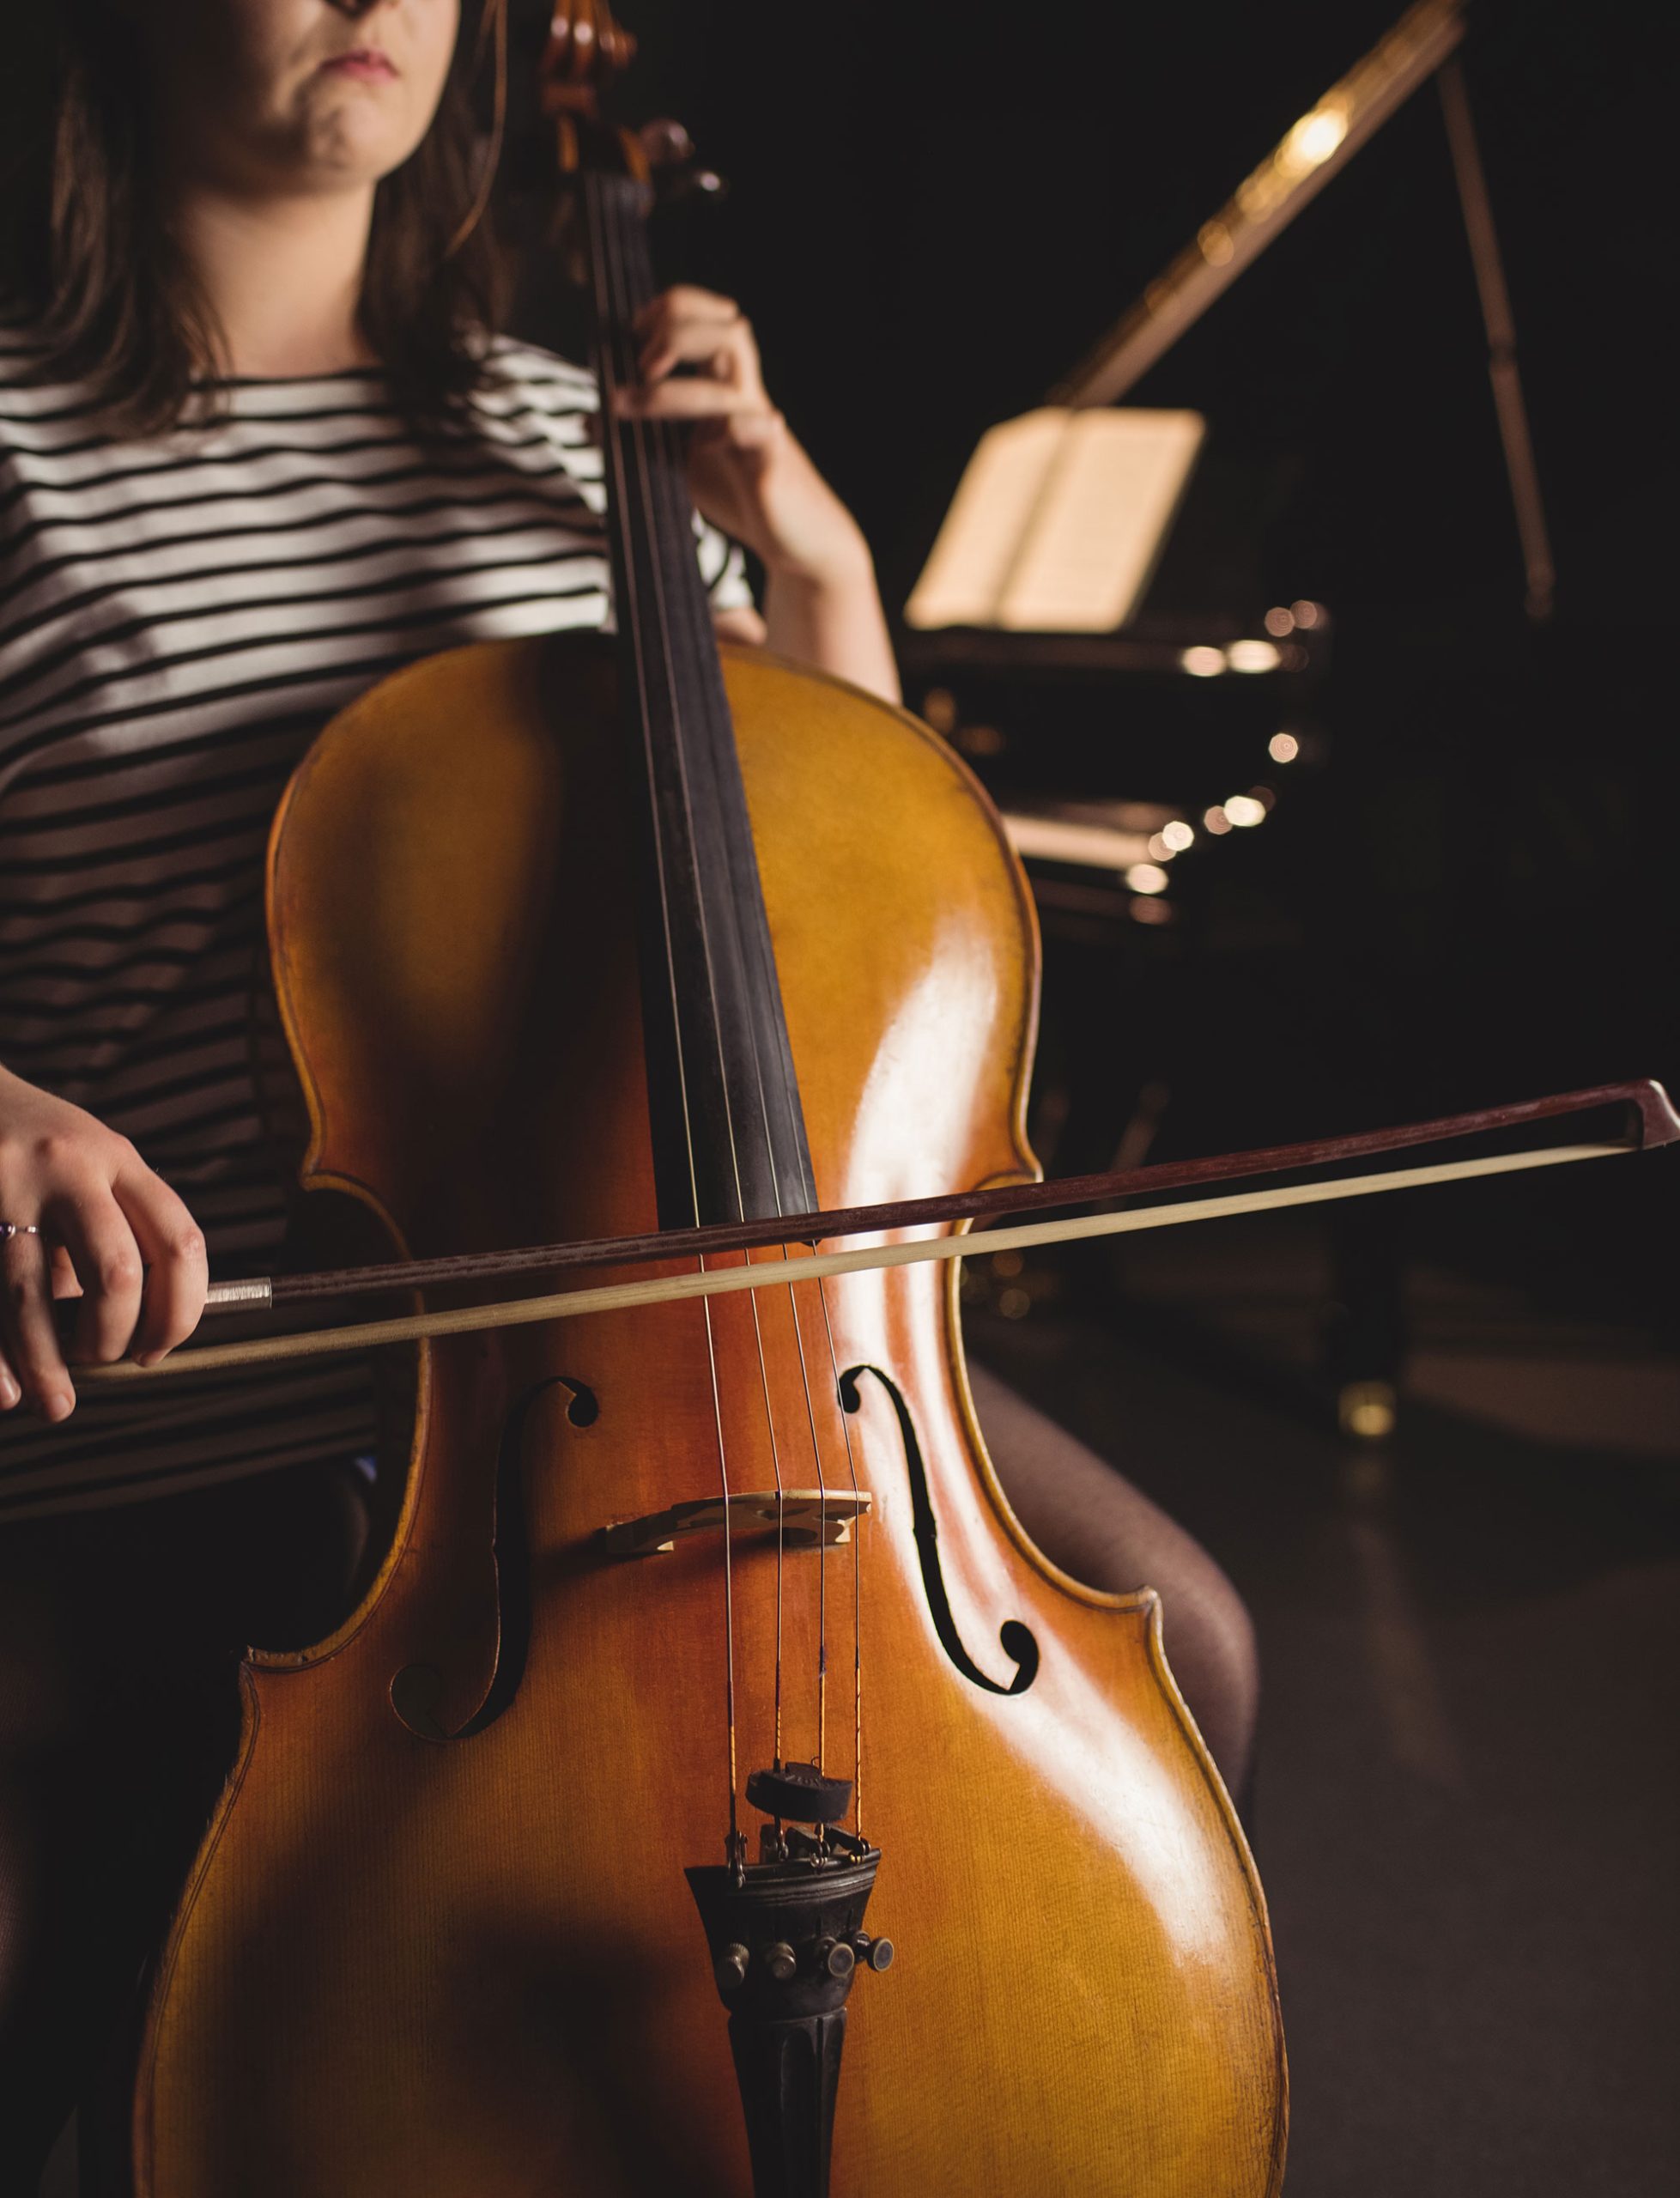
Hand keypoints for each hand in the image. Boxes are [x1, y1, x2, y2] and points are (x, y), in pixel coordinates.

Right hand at [0, 1068, 206, 1419]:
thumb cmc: (36, 1150)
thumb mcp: (90, 1168)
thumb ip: (116, 1234)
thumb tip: (140, 1334)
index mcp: (118, 1158)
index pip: (178, 1241)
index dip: (181, 1309)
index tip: (159, 1349)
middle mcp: (68, 1167)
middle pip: (115, 1272)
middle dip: (114, 1336)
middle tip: (104, 1361)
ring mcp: (7, 1186)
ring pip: (33, 1294)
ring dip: (47, 1362)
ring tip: (55, 1406)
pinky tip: (6, 1390)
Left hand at [616, 287, 873, 588]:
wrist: (800, 543)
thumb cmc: (742, 495)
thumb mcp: (680, 462)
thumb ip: (643, 437)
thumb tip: (590, 422)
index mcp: (724, 386)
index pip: (706, 319)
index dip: (669, 311)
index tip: (634, 334)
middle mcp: (745, 397)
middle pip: (727, 330)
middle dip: (676, 332)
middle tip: (641, 365)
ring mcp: (759, 426)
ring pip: (730, 379)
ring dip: (672, 388)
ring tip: (626, 406)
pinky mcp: (772, 462)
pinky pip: (755, 431)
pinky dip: (727, 430)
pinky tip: (699, 447)